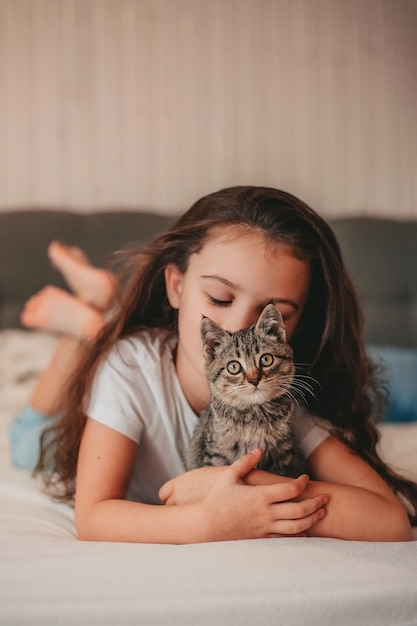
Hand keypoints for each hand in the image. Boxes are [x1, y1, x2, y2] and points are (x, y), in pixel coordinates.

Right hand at [160, 449, 327, 539]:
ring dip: (312, 519)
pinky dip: (298, 535)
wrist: (206, 525)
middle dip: (315, 503)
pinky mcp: (261, 538)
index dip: (302, 483)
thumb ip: (245, 462)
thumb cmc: (216, 499)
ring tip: (321, 513)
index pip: (290, 489)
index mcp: (261, 496)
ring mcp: (265, 527)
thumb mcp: (229, 476)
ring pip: (296, 526)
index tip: (306, 478)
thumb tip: (259, 450)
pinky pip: (284, 539)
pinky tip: (306, 531)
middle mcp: (266, 512)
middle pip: (299, 509)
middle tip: (326, 497)